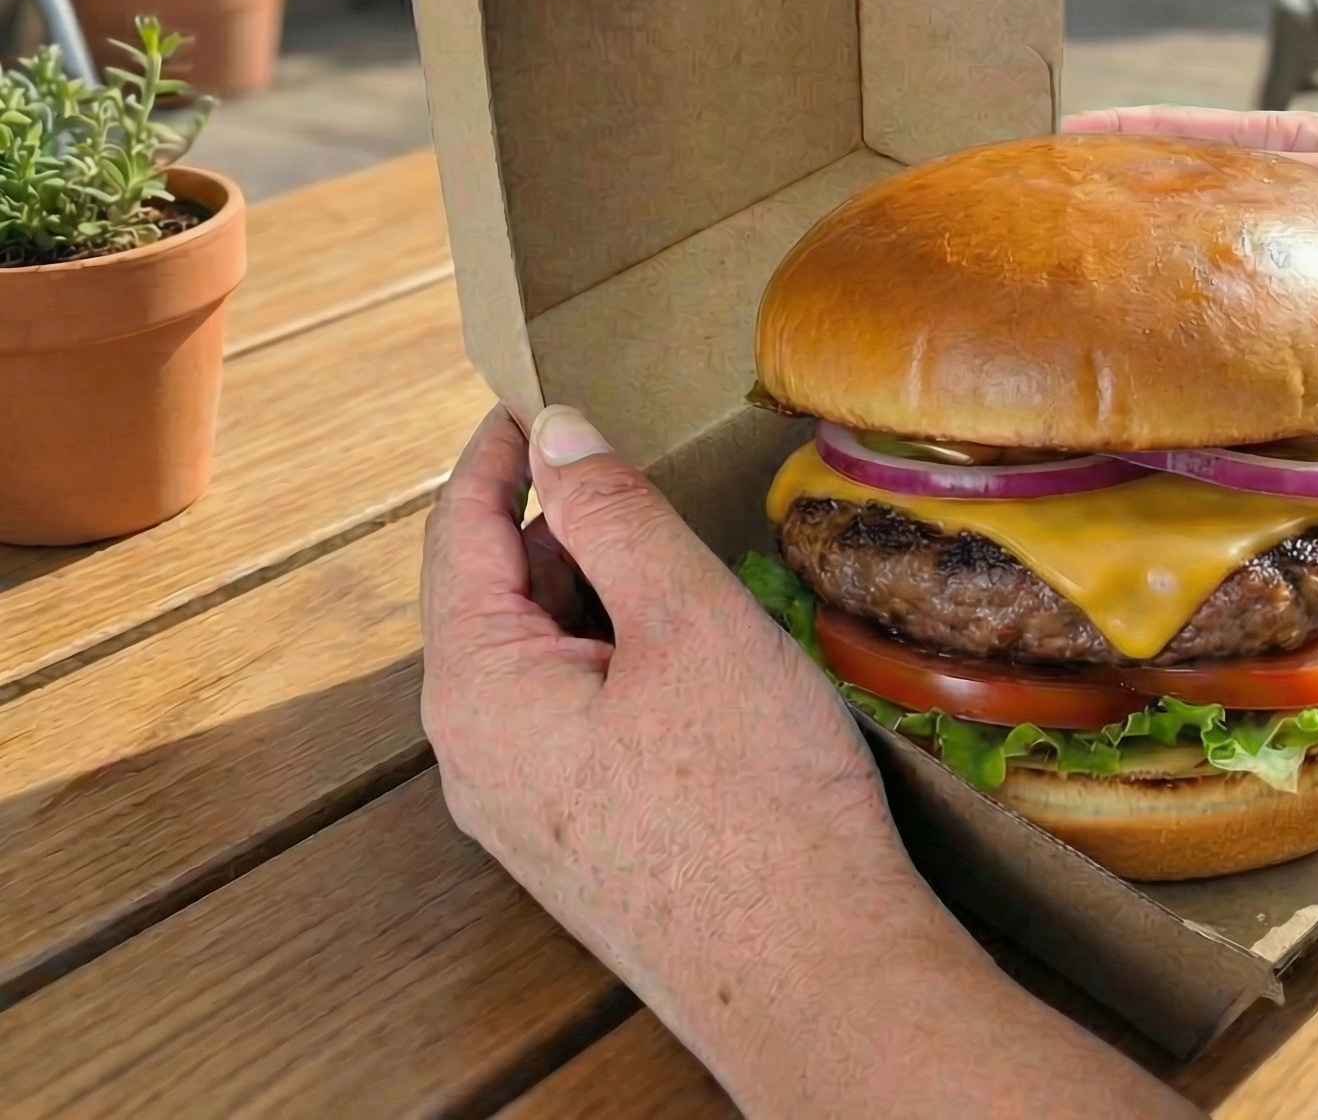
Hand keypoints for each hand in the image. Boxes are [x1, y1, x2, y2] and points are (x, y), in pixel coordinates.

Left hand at [421, 404, 943, 1089]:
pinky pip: (569, 714)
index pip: (460, 533)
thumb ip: (616, 514)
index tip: (532, 390)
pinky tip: (693, 655)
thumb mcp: (688, 619)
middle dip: (562, 524)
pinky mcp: (575, 838)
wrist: (810, 974)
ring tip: (682, 565)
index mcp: (478, 691)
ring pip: (539, 657)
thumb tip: (559, 431)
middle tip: (641, 471)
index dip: (497, 451)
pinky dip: (614, 657)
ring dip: (596, 593)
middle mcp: (475, 756)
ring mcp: (520, 808)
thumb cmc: (755, 796)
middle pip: (496, 595)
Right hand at [1060, 107, 1317, 361]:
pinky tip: (1183, 346)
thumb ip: (1283, 179)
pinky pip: (1258, 321)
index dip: (1131, 133)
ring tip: (1099, 277)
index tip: (1061, 135)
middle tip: (1059, 210)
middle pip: (1204, 198)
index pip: (1202, 132)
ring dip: (1171, 270)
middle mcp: (1311, 205)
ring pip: (1225, 263)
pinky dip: (1218, 328)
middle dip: (1135, 201)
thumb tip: (1195, 178)